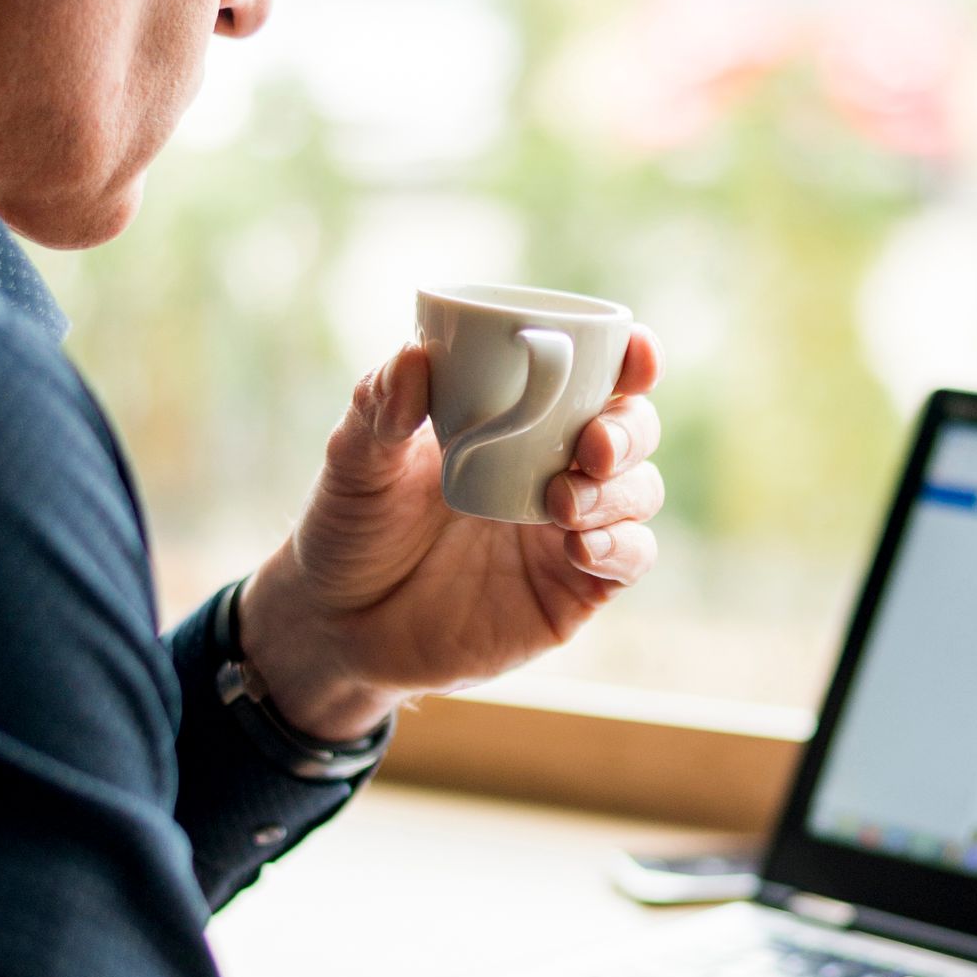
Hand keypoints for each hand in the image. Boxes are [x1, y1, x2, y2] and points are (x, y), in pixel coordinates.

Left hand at [234, 329, 663, 740]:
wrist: (338, 623)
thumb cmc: (350, 527)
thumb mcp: (354, 460)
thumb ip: (380, 406)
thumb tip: (415, 355)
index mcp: (516, 419)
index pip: (594, 376)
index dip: (630, 360)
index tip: (632, 352)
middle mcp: (554, 467)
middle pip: (633, 430)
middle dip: (628, 429)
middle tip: (591, 444)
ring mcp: (567, 530)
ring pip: (639, 492)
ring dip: (619, 490)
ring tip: (562, 502)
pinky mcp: (571, 591)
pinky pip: (627, 561)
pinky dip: (621, 547)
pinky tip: (582, 547)